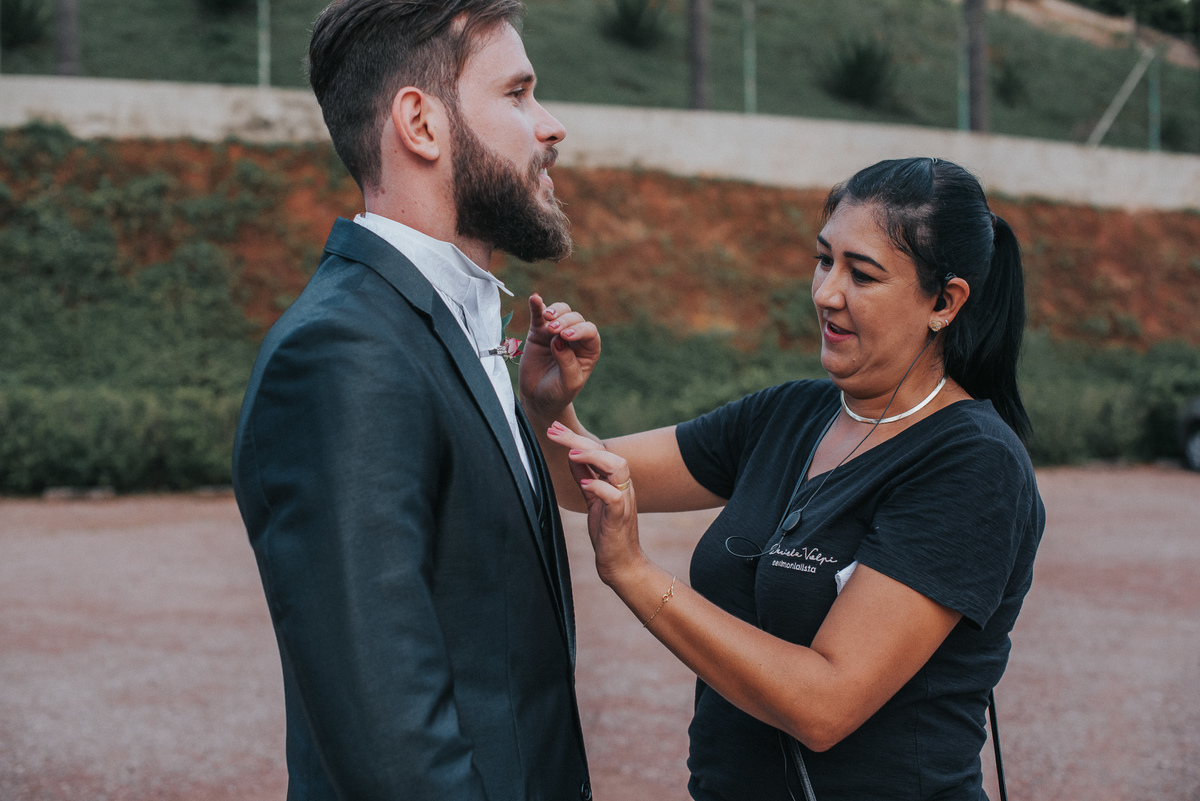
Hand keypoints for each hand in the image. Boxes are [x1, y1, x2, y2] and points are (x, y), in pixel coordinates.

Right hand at [518, 294, 599, 422]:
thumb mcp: (569, 383)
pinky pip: (538, 315)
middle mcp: (574, 337)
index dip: (579, 330)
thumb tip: (558, 341)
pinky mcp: (538, 332)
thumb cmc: (559, 392)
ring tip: (547, 318)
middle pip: (574, 318)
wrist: (538, 399)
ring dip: (554, 311)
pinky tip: (535, 298)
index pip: (589, 332)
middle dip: (565, 321)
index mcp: (588, 350)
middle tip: (553, 331)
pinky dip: (537, 305)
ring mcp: (556, 332)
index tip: (565, 336)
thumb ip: (567, 363)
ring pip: (560, 311)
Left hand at [547, 422, 645, 585]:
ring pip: (619, 468)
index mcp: (616, 481)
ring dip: (594, 458)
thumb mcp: (592, 499)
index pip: (598, 451)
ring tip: (571, 454)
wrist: (622, 563)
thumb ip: (584, 477)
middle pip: (608, 453)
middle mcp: (623, 487)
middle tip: (554, 432)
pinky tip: (583, 483)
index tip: (554, 429)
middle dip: (580, 440)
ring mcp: (624, 501)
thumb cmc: (607, 532)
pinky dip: (600, 487)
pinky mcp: (620, 518)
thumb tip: (571, 455)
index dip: (576, 438)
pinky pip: (616, 497)